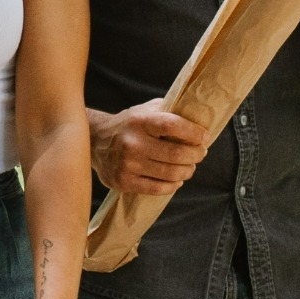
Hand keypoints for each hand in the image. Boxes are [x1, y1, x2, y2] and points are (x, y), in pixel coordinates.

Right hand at [91, 101, 206, 195]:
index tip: (204, 137)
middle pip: (176, 154)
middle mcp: (132, 142)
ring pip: (170, 173)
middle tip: (200, 153)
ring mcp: (127, 164)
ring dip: (187, 171)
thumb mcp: (145, 110)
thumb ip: (168, 111)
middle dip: (196, 155)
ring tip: (190, 167)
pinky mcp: (124, 182)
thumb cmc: (129, 125)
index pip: (173, 126)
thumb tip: (198, 117)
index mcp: (140, 121)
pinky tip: (176, 179)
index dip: (194, 133)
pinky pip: (158, 188)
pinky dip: (173, 185)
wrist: (95, 141)